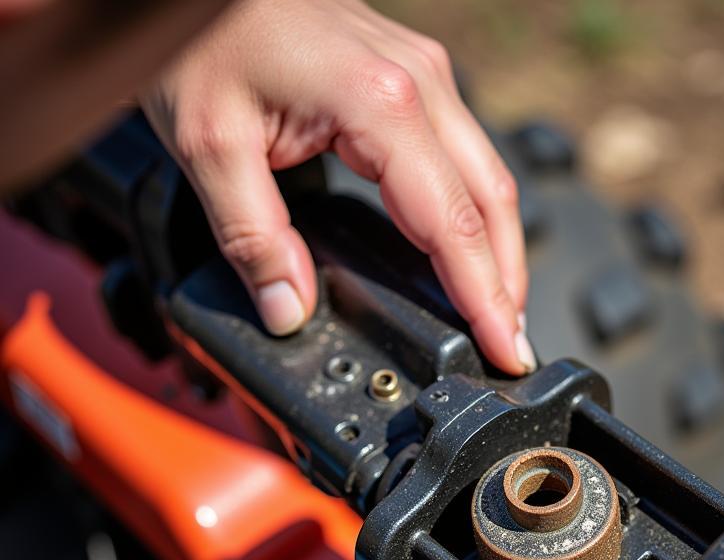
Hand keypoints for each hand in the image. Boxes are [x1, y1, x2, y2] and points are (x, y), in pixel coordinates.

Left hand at [142, 0, 533, 373]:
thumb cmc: (203, 34)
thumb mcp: (209, 145)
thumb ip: (253, 238)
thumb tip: (289, 310)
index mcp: (382, 107)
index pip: (454, 226)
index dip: (484, 299)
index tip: (505, 350)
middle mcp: (421, 86)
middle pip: (493, 204)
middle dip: (507, 284)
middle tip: (509, 346)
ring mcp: (424, 75)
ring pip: (489, 178)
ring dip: (498, 250)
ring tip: (495, 310)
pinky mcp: (413, 76)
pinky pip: (464, 156)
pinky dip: (476, 213)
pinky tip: (464, 249)